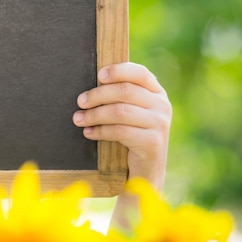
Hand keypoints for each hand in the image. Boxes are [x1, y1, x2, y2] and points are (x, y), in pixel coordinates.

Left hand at [73, 62, 171, 190]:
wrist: (144, 171)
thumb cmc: (131, 135)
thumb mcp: (130, 112)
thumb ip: (120, 96)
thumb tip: (94, 81)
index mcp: (156, 92)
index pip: (139, 73)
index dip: (118, 71)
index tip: (98, 75)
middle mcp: (162, 105)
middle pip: (125, 91)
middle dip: (98, 95)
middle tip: (80, 101)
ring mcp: (160, 124)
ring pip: (120, 111)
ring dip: (95, 115)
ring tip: (78, 119)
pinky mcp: (153, 142)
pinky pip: (120, 131)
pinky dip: (100, 131)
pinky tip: (88, 133)